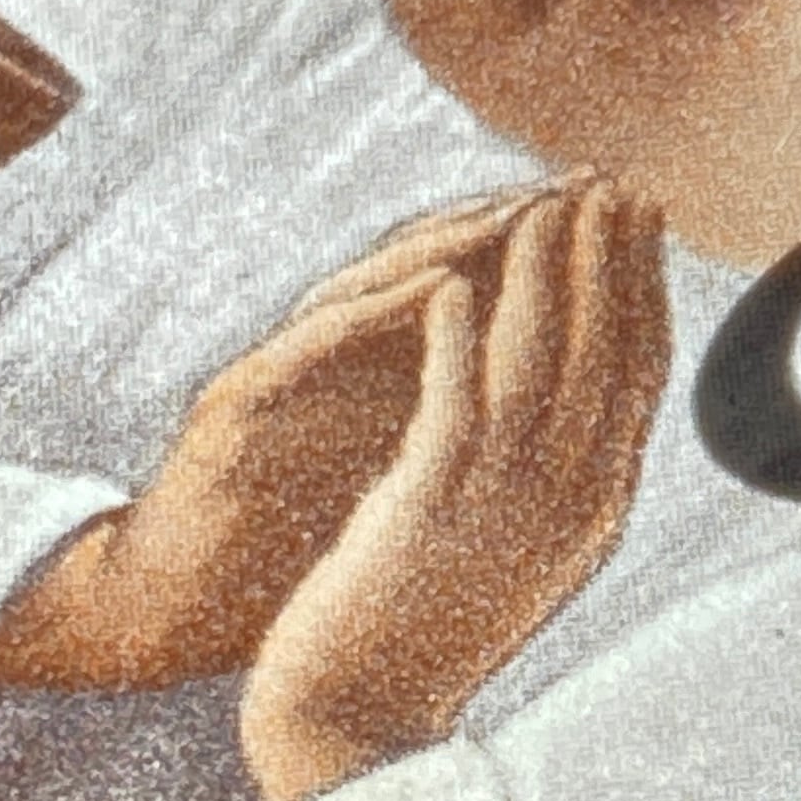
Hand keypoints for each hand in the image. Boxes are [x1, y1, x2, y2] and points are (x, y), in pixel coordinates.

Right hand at [0, 189, 548, 692]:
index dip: (546, 259)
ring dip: (451, 242)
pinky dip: (375, 312)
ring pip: (373, 286)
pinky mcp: (237, 405)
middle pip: (428, 268)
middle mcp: (332, 356)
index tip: (627, 228)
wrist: (174, 616)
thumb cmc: (286, 549)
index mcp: (375, 378)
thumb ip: (450, 423)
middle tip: (586, 184)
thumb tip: (553, 407)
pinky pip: (313, 345)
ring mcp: (283, 369)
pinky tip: (435, 287)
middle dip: (509, 222)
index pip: (470, 297)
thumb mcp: (393, 473)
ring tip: (524, 210)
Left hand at [238, 184, 670, 800]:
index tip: (642, 220)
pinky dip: (459, 344)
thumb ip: (554, 477)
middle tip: (612, 182)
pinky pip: (453, 412)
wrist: (358, 726)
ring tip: (547, 202)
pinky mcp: (428, 515)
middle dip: (612, 261)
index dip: (645, 289)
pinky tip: (456, 287)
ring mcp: (502, 511)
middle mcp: (567, 507)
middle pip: (605, 358)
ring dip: (547, 278)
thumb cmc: (425, 635)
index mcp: (595, 511)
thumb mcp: (517, 548)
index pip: (639, 377)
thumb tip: (578, 409)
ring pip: (541, 371)